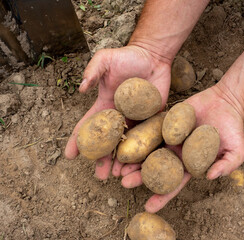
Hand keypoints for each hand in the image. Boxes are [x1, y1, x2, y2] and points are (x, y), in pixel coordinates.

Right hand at [65, 45, 170, 178]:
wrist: (153, 57)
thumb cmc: (128, 57)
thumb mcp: (105, 59)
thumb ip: (93, 72)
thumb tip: (81, 89)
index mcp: (105, 106)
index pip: (89, 126)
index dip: (78, 140)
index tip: (70, 156)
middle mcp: (119, 117)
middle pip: (109, 142)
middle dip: (103, 159)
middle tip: (100, 176)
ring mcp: (136, 120)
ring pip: (128, 145)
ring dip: (123, 161)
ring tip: (120, 176)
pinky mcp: (153, 119)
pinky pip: (148, 138)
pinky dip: (144, 152)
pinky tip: (141, 164)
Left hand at [121, 85, 243, 212]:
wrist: (226, 102)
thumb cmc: (232, 128)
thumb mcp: (237, 151)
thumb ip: (227, 165)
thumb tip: (210, 177)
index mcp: (190, 163)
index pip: (174, 183)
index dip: (162, 196)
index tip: (148, 206)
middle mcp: (177, 152)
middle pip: (155, 168)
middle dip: (140, 177)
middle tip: (125, 183)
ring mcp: (170, 136)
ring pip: (148, 150)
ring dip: (134, 159)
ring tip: (119, 166)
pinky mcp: (165, 120)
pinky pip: (150, 128)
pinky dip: (138, 135)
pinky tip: (126, 141)